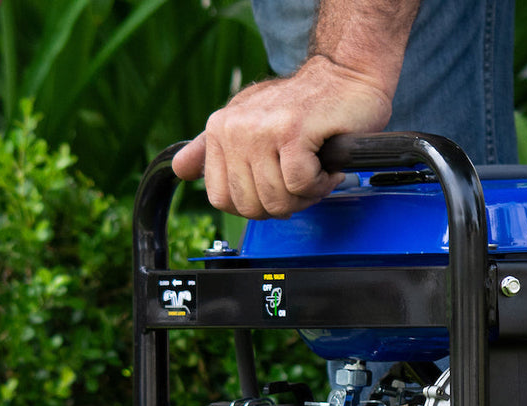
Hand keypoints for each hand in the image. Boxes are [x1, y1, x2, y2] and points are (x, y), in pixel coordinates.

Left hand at [172, 56, 392, 218]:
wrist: (346, 79)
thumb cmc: (304, 108)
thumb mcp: (250, 124)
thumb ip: (212, 150)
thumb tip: (180, 170)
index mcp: (219, 129)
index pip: (222, 200)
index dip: (256, 205)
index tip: (278, 185)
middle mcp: (235, 127)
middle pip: (252, 206)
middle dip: (284, 203)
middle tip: (302, 179)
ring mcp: (262, 129)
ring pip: (277, 200)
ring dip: (306, 195)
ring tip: (315, 170)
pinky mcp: (292, 131)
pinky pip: (300, 185)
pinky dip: (321, 184)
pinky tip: (326, 166)